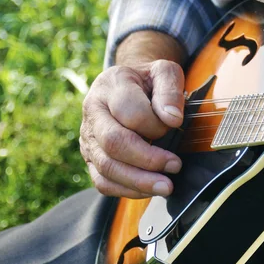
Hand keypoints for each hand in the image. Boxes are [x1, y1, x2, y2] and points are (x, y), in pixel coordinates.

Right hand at [80, 33, 185, 197]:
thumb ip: (169, 90)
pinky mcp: (91, 157)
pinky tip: (149, 190)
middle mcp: (93, 111)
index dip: (155, 125)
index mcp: (111, 85)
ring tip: (166, 186)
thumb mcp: (164, 72)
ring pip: (106, 166)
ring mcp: (88, 137)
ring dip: (138, 181)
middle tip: (175, 166)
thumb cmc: (148, 81)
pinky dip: (126, 190)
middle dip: (147, 159)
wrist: (127, 84)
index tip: (175, 126)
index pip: (129, 111)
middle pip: (113, 142)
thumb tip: (171, 119)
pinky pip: (102, 182)